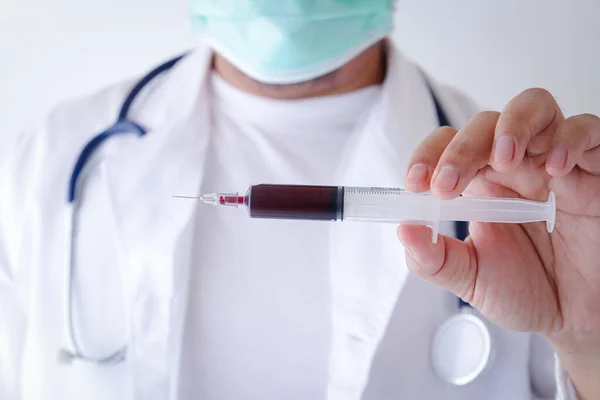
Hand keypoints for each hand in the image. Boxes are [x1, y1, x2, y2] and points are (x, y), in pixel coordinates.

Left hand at [398, 88, 599, 398]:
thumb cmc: (524, 291)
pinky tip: (555, 169)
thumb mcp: (471, 279)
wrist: (576, 319)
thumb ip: (434, 260)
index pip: (447, 145)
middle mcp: (515, 165)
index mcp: (479, 184)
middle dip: (462, 147)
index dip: (429, 154)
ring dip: (513, 125)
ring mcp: (555, 162)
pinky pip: (589, 131)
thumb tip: (403, 230)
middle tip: (448, 185)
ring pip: (534, 106)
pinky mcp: (595, 171)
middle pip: (485, 122)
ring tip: (505, 159)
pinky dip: (569, 139)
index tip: (415, 183)